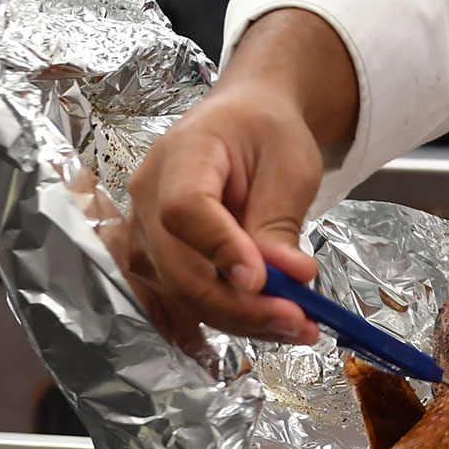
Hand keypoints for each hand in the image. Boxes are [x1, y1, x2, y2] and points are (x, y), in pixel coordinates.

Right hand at [126, 8, 359, 343]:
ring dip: (243, 320)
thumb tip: (287, 278)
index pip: (185, 210)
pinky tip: (277, 321)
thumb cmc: (268, 133)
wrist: (246, 122)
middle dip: (241, 306)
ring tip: (300, 327)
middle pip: (180, 268)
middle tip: (299, 320)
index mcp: (181, 153)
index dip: (220, 250)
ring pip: (184, 294)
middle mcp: (148, 195)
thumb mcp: (289, 167)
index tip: (263, 281)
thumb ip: (279, 222)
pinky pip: (192, 297)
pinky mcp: (162, 259)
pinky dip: (236, 315)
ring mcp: (147, 230)